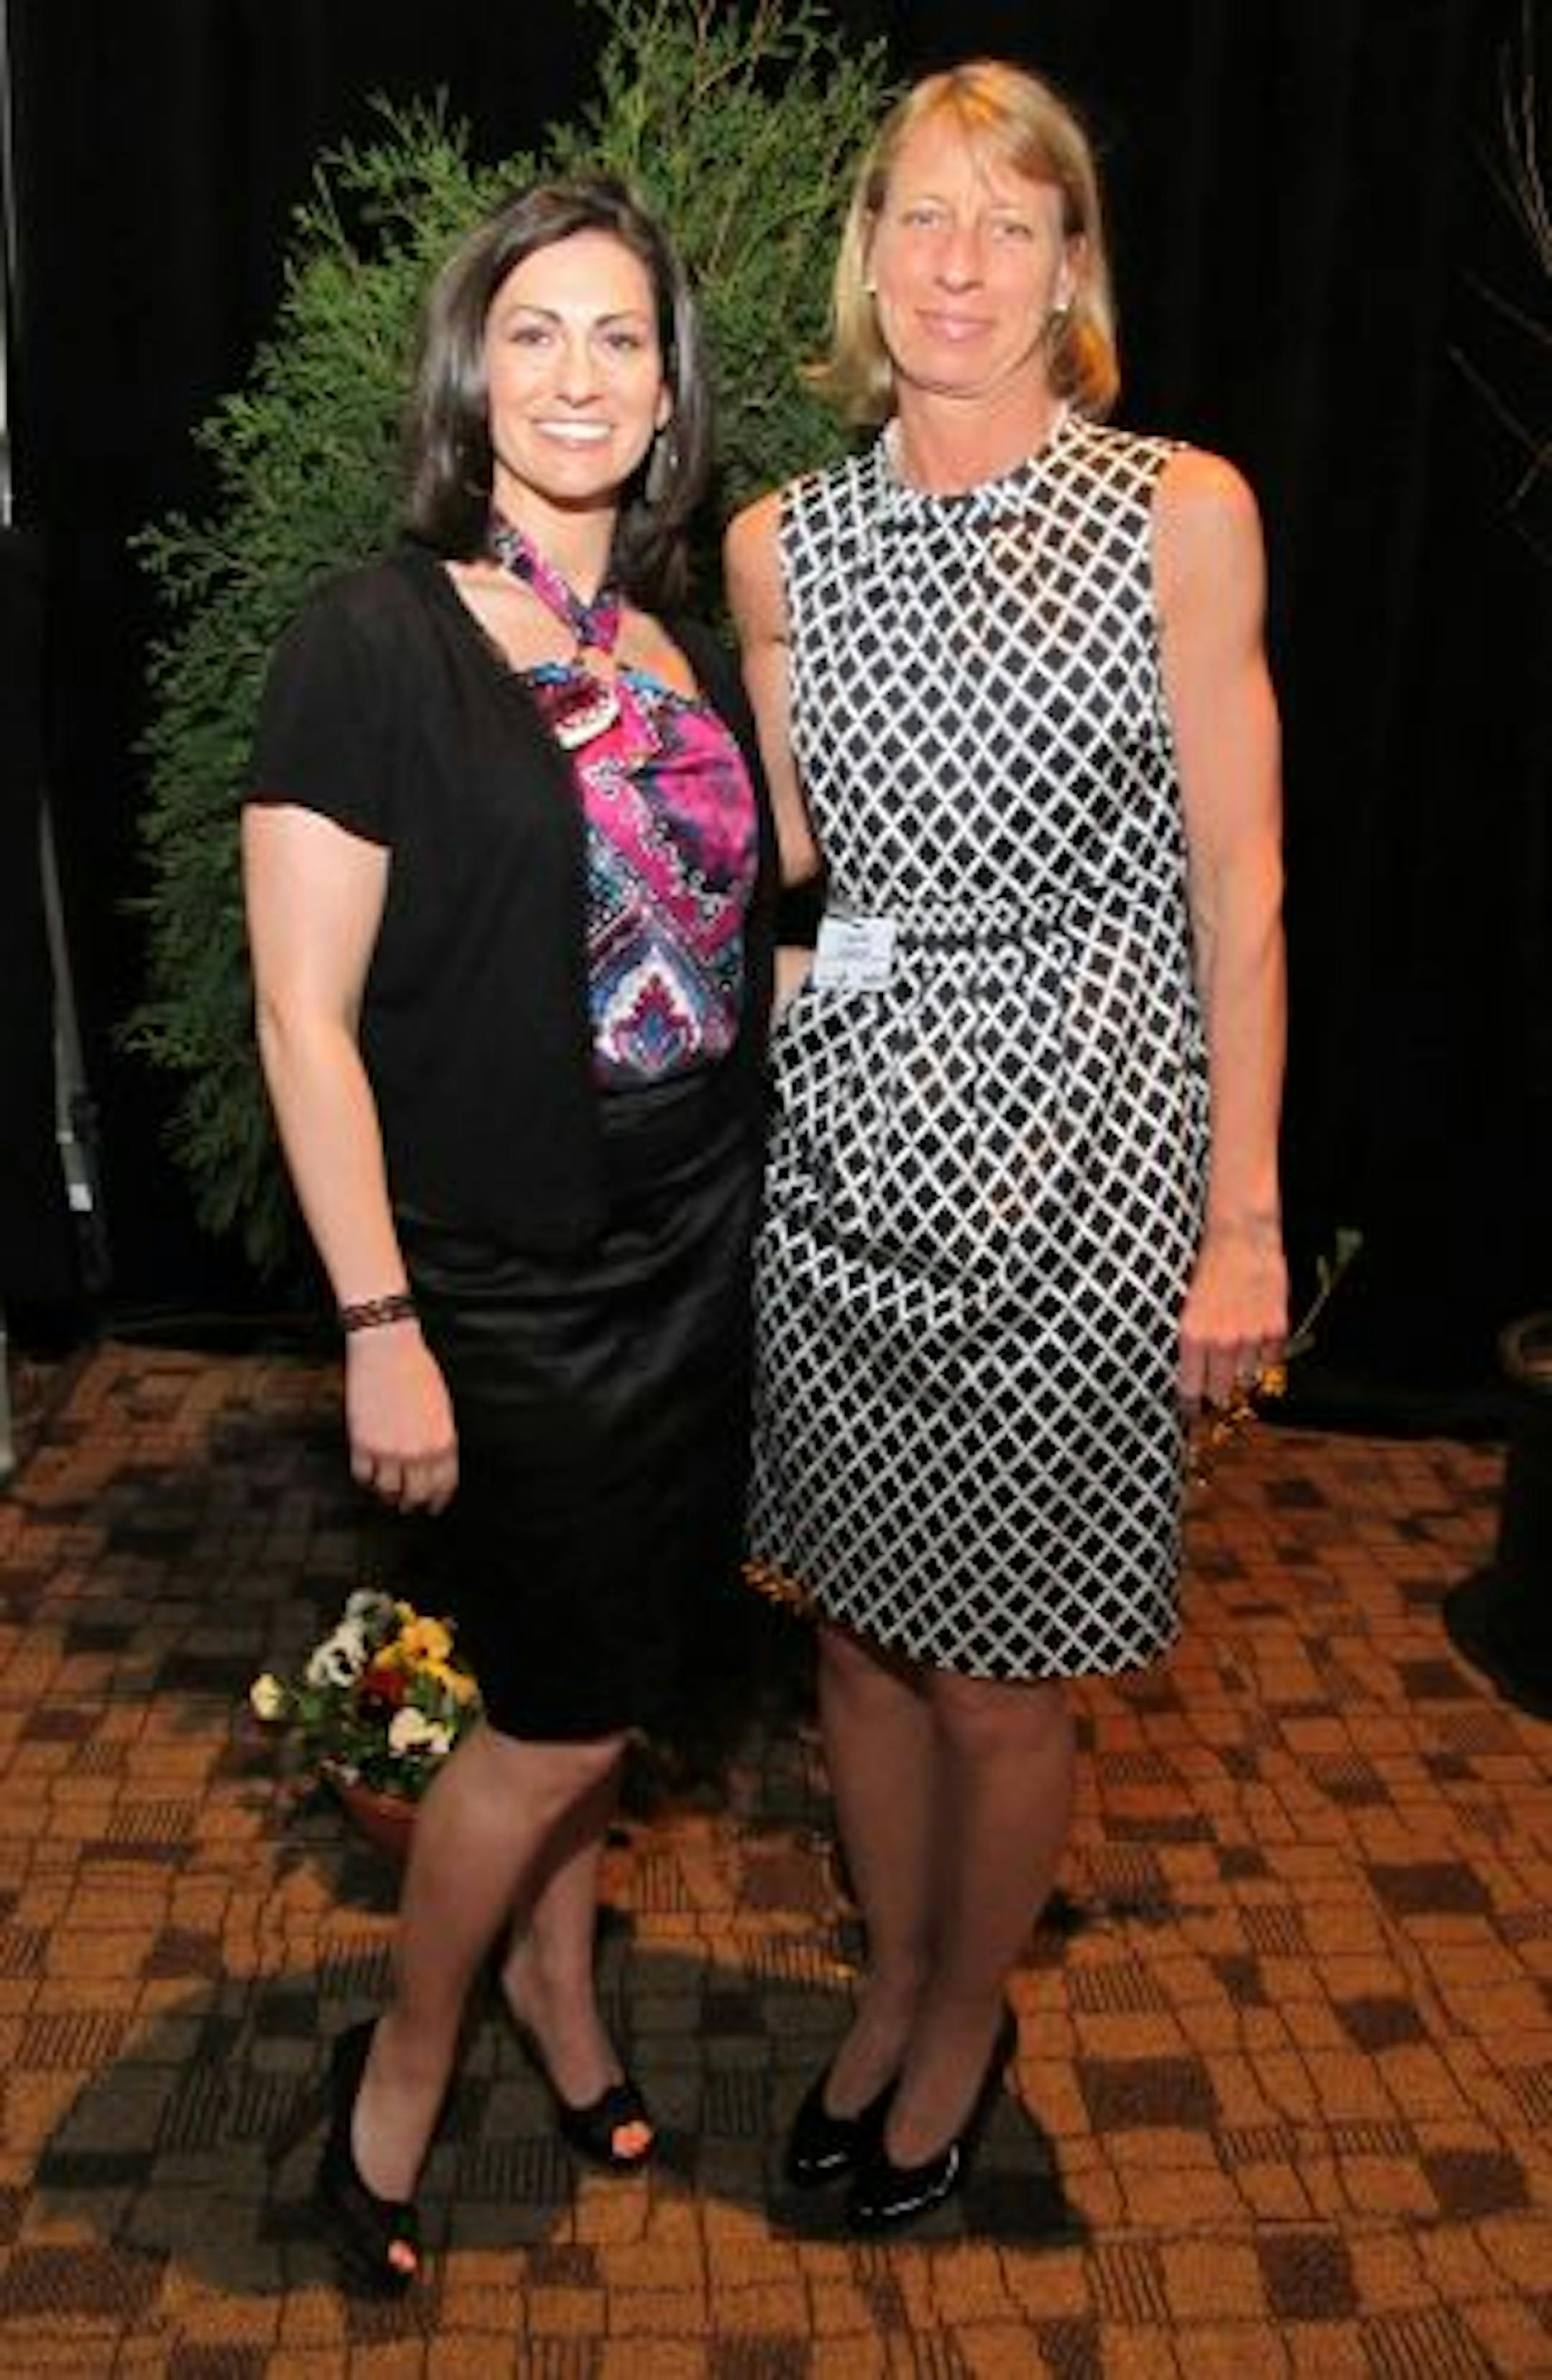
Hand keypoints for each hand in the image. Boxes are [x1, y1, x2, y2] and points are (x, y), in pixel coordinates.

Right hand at [344, 1327, 458, 1511]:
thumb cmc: (417, 1370)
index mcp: (443, 1442)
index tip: (433, 1507)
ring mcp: (389, 1450)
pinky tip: (368, 1472)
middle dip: (413, 1503)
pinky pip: (362, 1475)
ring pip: (387, 1491)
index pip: (444, 1485)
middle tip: (407, 1505)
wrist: (387, 1350)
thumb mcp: (441, 1406)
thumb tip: (435, 1462)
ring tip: (386, 1492)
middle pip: (416, 1494)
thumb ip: (440, 1437)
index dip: (438, 1500)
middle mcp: (418, 1452)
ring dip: (387, 1494)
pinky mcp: (362, 1443)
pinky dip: (365, 1478)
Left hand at [1178, 1218, 1287, 1412]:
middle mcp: (1221, 1342)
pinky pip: (1270, 1361)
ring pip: (1246, 1379)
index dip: (1190, 1405)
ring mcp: (1251, 1337)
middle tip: (1215, 1390)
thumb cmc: (1207, 1265)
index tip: (1191, 1413)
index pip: (1190, 1390)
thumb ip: (1190, 1341)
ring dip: (1240, 1375)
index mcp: (1192, 1336)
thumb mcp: (1186, 1305)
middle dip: (1216, 1393)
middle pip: (1219, 1393)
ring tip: (1236, 1357)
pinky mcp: (1275, 1329)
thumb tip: (1191, 1373)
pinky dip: (1263, 1358)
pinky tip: (1254, 1341)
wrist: (1240, 1237)